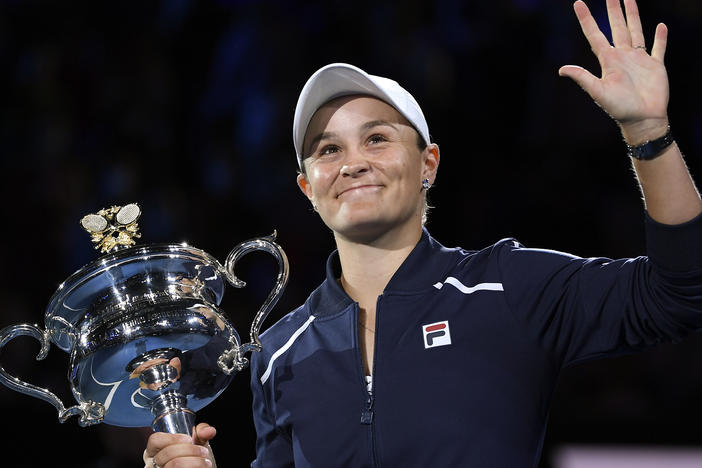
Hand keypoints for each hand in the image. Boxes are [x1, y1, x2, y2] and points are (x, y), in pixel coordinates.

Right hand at [143, 423, 216, 467]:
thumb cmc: (193, 456)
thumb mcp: (197, 441)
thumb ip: (201, 432)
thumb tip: (209, 431)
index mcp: (156, 449)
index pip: (155, 439)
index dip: (172, 438)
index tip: (189, 439)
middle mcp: (153, 462)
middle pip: (167, 452)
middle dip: (190, 450)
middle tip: (204, 451)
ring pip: (174, 464)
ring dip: (195, 461)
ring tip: (206, 461)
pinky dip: (194, 467)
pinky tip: (202, 467)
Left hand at [559, 0, 669, 143]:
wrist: (642, 120)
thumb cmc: (619, 108)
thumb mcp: (598, 91)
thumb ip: (582, 78)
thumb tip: (561, 69)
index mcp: (608, 60)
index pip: (595, 35)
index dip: (587, 19)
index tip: (578, 3)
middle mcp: (623, 56)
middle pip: (617, 27)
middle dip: (614, 10)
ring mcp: (639, 60)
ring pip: (636, 31)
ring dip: (633, 16)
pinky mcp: (656, 65)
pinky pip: (658, 47)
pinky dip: (660, 37)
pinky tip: (660, 25)